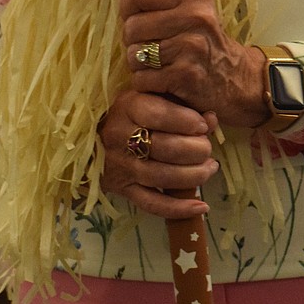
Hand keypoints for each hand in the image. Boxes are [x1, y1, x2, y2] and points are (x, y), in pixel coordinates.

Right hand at [98, 88, 218, 219]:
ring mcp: (120, 166)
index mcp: (127, 106)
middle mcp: (120, 136)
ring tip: (210, 168)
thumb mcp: (154, 95)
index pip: (158, 114)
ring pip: (162, 177)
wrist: (92, 134)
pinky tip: (201, 206)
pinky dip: (179, 209)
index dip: (186, 121)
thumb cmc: (133, 109)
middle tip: (207, 148)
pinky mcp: (121, 189)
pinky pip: (152, 204)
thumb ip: (183, 103)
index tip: (203, 125)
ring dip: (194, 176)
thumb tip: (211, 119)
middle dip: (196, 150)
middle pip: (164, 148)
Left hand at [121, 0, 268, 129]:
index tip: (141, 17)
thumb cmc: (196, 36)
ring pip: (134, 54)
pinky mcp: (186, 76)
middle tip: (153, 45)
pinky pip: (142, 79)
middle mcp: (196, 14)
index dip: (129, 9)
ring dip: (139, 64)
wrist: (233, 77)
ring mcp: (192, 46)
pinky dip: (146, 83)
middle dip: (134, 41)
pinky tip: (163, 79)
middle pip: (131, 27)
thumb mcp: (175, 5)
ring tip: (159, 62)